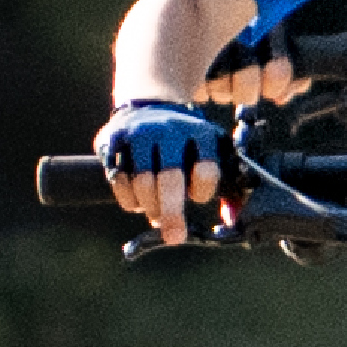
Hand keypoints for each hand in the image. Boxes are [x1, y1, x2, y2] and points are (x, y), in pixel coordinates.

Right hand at [101, 95, 228, 232]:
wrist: (148, 109)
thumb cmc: (186, 148)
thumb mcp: (213, 156)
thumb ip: (228, 190)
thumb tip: (233, 222)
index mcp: (201, 133)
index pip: (205, 170)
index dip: (201, 192)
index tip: (197, 198)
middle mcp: (169, 129)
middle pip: (170, 178)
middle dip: (172, 214)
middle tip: (173, 237)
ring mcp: (139, 132)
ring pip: (142, 183)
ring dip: (150, 207)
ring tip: (155, 211)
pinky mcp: (113, 140)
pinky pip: (119, 181)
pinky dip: (129, 200)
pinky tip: (138, 199)